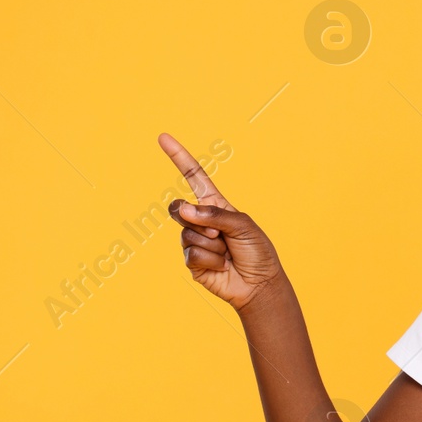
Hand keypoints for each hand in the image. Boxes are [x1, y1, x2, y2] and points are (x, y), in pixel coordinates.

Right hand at [158, 133, 281, 311]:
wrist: (259, 283)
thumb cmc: (257, 251)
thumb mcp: (243, 225)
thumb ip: (215, 215)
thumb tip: (185, 211)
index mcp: (215, 205)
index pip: (194, 177)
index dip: (179, 158)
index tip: (163, 138)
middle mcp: (201, 221)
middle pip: (178, 208)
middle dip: (196, 219)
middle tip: (219, 233)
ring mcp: (194, 241)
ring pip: (187, 234)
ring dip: (212, 245)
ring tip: (227, 252)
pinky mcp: (192, 261)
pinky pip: (192, 254)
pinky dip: (211, 260)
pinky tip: (222, 265)